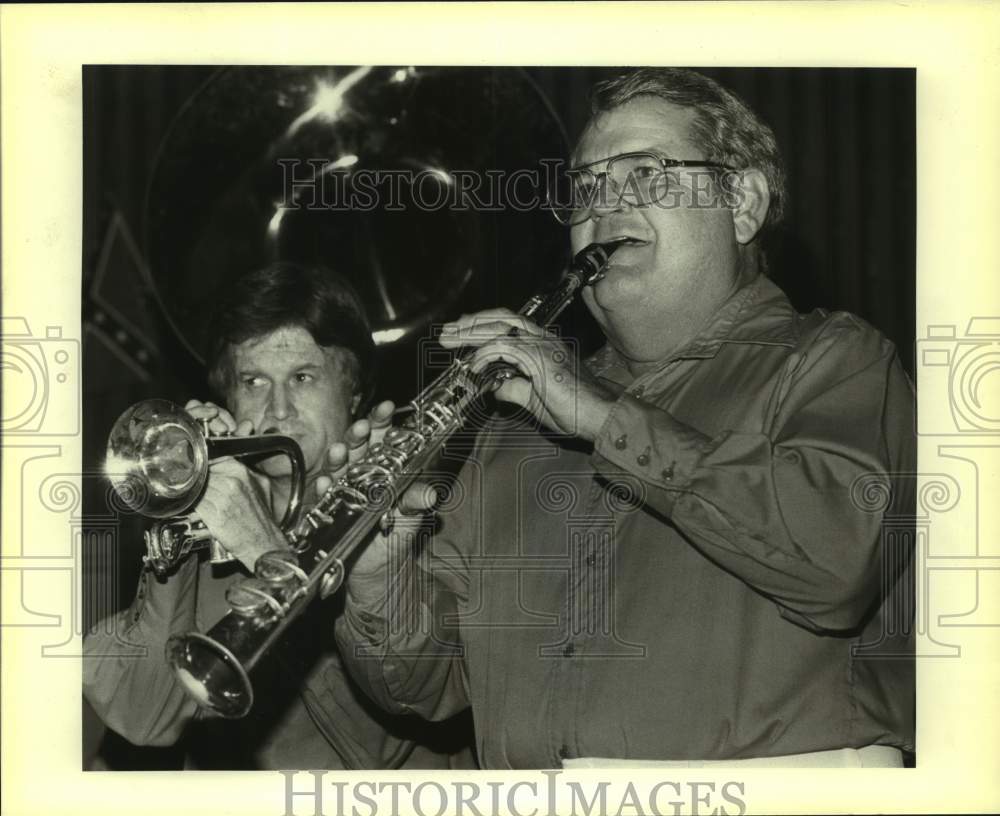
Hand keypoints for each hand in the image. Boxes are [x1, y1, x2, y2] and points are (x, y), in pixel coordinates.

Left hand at [184, 399, 285, 570]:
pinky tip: (183, 503)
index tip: (191, 463)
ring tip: (179, 489)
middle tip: (179, 476)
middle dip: (191, 475)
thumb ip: (244, 472)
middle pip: (202, 473)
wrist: (263, 542)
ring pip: (196, 488)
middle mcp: (232, 483)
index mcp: (242, 473)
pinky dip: (187, 503)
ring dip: (187, 489)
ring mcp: (223, 499)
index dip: (200, 462)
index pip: (213, 459)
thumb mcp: (261, 486)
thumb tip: (225, 464)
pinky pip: (194, 504)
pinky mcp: (214, 515)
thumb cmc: (261, 517)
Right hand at [314, 401, 437, 597]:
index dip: (382, 421)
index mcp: (385, 466)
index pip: (383, 437)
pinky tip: (326, 483)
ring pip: (339, 464)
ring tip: (341, 450)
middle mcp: (363, 471)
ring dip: (339, 456)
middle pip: (359, 445)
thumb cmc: (398, 534)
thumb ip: (416, 501)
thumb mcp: (411, 516)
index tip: (385, 407)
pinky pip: (324, 494)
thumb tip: (431, 495)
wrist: (379, 569)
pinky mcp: (330, 507)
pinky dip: (324, 487)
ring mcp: (345, 487)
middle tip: (362, 426)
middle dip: (358, 433)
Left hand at [439, 309, 616, 441]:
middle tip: (447, 332)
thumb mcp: (534, 399)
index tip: (463, 333)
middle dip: (471, 324)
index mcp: (544, 345)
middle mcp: (543, 339)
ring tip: (450, 339)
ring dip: (471, 333)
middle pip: (501, 319)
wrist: (599, 414)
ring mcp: (542, 345)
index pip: (509, 326)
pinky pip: (504, 347)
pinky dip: (484, 354)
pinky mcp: (539, 357)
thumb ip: (514, 390)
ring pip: (499, 328)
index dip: (483, 327)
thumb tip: (496, 388)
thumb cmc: (575, 409)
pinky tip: (473, 365)